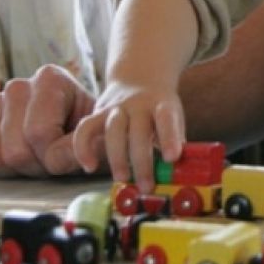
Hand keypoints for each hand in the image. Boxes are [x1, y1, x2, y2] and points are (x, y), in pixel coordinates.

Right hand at [0, 64, 93, 176]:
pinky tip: (11, 158)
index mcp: (49, 79)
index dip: (54, 159)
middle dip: (36, 166)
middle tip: (51, 161)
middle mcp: (16, 87)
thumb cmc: (90, 133)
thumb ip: (91, 145)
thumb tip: (84, 159)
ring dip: (14, 170)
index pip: (38, 133)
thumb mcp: (100, 136)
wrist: (74, 132)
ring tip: (34, 158)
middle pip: (14, 151)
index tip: (71, 157)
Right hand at [72, 76, 185, 193]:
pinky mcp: (98, 112)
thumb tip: (181, 171)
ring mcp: (116, 107)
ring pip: (113, 130)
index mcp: (162, 104)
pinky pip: (85, 129)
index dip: (169, 138)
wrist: (140, 76)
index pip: (166, 119)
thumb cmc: (160, 109)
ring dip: (117, 158)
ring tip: (122, 179)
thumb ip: (176, 140)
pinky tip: (89, 167)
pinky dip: (83, 148)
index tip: (171, 158)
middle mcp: (138, 104)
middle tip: (147, 186)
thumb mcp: (174, 118)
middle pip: (138, 131)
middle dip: (142, 161)